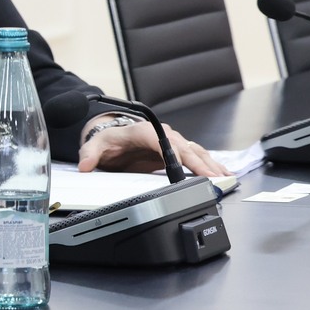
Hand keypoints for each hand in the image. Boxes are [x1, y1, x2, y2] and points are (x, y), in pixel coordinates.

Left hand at [79, 118, 223, 177]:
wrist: (114, 138)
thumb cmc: (109, 140)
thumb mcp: (95, 145)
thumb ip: (89, 154)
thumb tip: (85, 165)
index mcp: (144, 132)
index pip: (165, 142)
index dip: (178, 155)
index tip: (189, 167)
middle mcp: (162, 134)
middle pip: (185, 148)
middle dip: (201, 163)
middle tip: (215, 178)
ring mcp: (172, 142)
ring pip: (195, 152)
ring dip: (210, 165)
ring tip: (225, 177)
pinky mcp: (176, 151)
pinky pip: (196, 156)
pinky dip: (209, 165)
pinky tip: (222, 173)